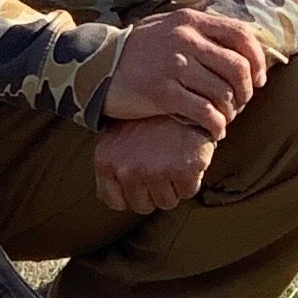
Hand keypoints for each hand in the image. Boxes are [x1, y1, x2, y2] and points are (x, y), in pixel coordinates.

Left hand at [94, 115, 215, 213]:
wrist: (182, 92)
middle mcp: (127, 169)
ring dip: (173, 185)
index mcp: (106, 161)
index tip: (142, 180)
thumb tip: (110, 198)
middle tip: (162, 165)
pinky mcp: (183, 170)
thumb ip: (113, 164)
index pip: (114, 202)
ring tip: (174, 158)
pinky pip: (188, 192)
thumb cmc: (150, 116)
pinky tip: (187, 155)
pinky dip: (191, 178)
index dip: (131, 194)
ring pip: (167, 201)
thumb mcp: (118, 135)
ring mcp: (155, 171)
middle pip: (143, 205)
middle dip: (153, 191)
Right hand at [101, 4, 266, 136]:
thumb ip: (197, 22)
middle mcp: (185, 40)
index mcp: (190, 21)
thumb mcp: (165, 23)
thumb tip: (228, 19)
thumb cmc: (136, 49)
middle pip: (238, 68)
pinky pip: (204, 112)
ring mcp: (174, 66)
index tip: (258, 79)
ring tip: (225, 118)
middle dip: (247, 91)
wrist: (97, 67)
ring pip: (223, 92)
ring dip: (231, 111)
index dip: (258, 60)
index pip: (241, 35)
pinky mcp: (162, 93)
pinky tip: (214, 131)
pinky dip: (216, 125)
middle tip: (241, 104)